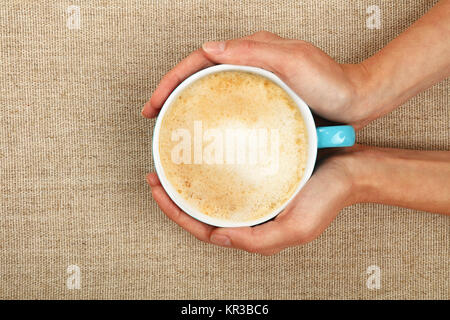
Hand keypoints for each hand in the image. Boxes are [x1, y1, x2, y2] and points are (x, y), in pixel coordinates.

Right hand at [142, 31, 370, 128]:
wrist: (357, 102)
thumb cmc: (332, 82)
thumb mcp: (294, 61)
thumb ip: (254, 51)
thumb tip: (210, 47)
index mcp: (252, 52)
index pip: (200, 60)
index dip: (172, 80)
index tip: (154, 103)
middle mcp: (250, 65)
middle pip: (200, 76)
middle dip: (172, 93)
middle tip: (154, 117)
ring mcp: (256, 85)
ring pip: (211, 92)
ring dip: (188, 106)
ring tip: (172, 127)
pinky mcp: (264, 102)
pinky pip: (229, 107)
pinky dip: (211, 118)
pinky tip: (206, 136)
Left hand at [146, 149, 360, 254]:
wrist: (351, 171)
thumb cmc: (327, 199)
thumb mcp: (295, 229)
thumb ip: (256, 240)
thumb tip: (218, 237)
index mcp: (253, 232)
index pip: (204, 229)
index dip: (176, 214)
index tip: (157, 190)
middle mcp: (249, 216)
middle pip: (202, 213)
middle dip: (174, 198)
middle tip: (154, 175)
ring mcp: (253, 197)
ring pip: (212, 195)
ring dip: (189, 184)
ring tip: (170, 165)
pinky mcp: (260, 178)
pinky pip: (228, 177)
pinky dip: (210, 171)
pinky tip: (202, 156)